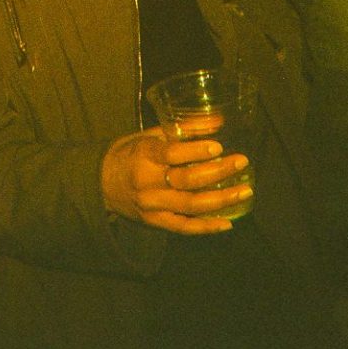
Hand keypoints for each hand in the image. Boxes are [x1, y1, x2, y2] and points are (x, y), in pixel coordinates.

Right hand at [101, 129, 250, 232]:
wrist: (102, 184)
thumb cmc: (132, 154)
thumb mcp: (151, 135)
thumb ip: (184, 129)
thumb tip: (218, 121)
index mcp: (143, 155)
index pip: (171, 154)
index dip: (196, 151)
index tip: (218, 146)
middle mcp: (147, 182)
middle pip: (187, 180)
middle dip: (218, 172)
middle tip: (241, 162)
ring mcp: (151, 205)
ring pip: (190, 205)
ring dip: (221, 200)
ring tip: (244, 191)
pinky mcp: (154, 222)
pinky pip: (184, 227)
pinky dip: (206, 227)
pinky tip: (227, 223)